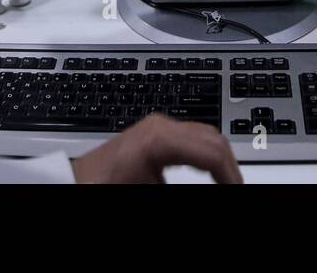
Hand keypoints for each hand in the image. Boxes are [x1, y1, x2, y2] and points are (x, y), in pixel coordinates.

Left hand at [72, 114, 242, 183]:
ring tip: (228, 183)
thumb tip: (216, 184)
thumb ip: (187, 187)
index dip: (232, 176)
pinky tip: (212, 173)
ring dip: (220, 160)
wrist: (77, 182)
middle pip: (213, 139)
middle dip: (230, 167)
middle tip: (238, 187)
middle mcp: (161, 125)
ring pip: (205, 136)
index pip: (212, 152)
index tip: (239, 190)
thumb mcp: (151, 190)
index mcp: (159, 137)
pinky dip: (207, 155)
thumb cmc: (103, 184)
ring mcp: (157, 126)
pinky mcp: (155, 133)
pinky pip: (192, 138)